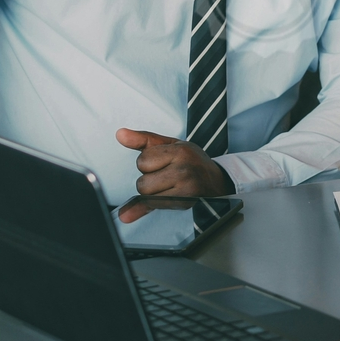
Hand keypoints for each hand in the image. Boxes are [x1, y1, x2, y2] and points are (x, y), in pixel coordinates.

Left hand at [116, 128, 233, 197]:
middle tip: (165, 177)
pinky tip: (146, 205)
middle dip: (149, 180)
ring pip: (146, 195)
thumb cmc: (192, 162)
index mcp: (181, 151)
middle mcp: (184, 169)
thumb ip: (144, 140)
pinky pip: (154, 206)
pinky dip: (150, 205)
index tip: (162, 162)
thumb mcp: (172, 145)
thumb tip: (120, 134)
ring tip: (168, 186)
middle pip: (142, 182)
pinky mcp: (185, 202)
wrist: (218, 181)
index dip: (148, 163)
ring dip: (152, 193)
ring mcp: (186, 188)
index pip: (143, 160)